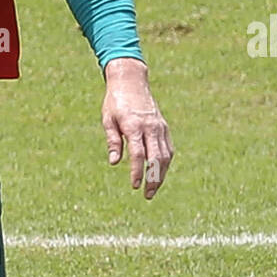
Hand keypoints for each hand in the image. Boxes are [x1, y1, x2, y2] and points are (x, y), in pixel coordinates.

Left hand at [102, 58, 172, 198]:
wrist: (131, 81)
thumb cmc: (115, 102)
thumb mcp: (108, 120)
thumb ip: (113, 141)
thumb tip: (114, 163)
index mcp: (134, 126)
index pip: (138, 154)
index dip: (137, 171)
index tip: (134, 186)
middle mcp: (150, 127)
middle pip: (156, 158)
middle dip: (153, 178)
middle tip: (148, 195)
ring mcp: (159, 127)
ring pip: (166, 155)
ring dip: (161, 174)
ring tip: (153, 189)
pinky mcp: (164, 127)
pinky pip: (168, 148)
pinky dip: (165, 163)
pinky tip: (159, 174)